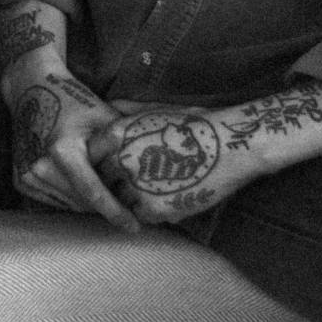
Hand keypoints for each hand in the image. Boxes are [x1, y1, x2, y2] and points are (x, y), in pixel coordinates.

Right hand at [7, 69, 134, 230]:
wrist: (30, 89)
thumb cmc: (73, 102)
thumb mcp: (103, 116)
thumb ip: (123, 144)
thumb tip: (153, 171)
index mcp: (63, 151)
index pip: (93, 193)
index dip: (116, 212)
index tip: (135, 227)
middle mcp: (41, 166)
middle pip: (82, 202)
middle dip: (106, 206)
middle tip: (128, 206)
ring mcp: (27, 175)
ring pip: (69, 204)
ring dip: (88, 203)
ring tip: (108, 194)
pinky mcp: (21, 180)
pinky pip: (55, 199)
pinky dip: (71, 197)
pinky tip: (82, 184)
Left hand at [87, 103, 257, 225]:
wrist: (230, 146)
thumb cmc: (195, 124)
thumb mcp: (156, 109)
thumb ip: (127, 110)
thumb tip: (110, 106)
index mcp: (117, 135)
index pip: (91, 155)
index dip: (101, 161)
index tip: (112, 164)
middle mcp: (121, 160)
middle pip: (103, 180)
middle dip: (115, 181)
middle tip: (136, 180)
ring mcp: (135, 186)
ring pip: (120, 200)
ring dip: (131, 198)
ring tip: (153, 189)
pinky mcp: (154, 209)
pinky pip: (140, 215)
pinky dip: (150, 211)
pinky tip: (166, 199)